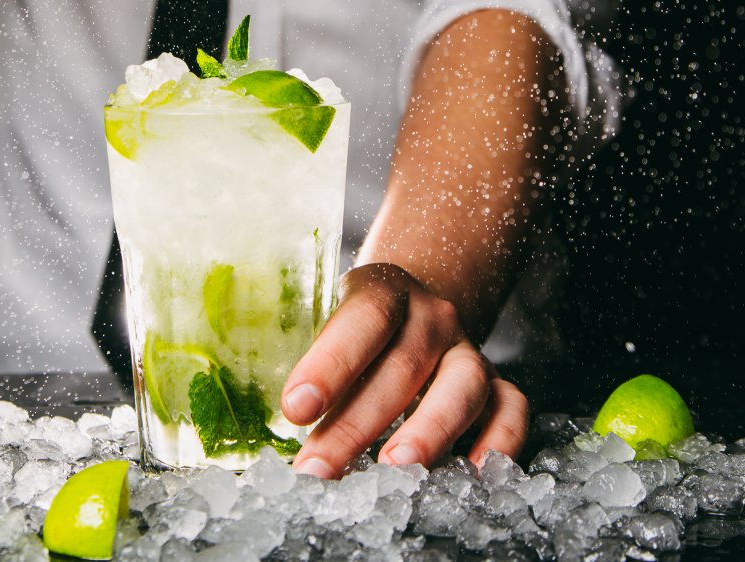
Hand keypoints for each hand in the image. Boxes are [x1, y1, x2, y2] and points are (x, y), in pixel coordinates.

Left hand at [279, 263, 528, 477]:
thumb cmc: (356, 328)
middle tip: (318, 469)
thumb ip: (312, 362)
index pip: (362, 320)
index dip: (330, 363)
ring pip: (461, 386)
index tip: (296, 408)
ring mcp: (468, 349)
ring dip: (428, 431)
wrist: (416, 303)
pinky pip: (510, 409)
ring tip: (394, 469)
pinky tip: (472, 475)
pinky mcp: (496, 382)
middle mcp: (433, 316)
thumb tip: (275, 427)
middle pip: (401, 366)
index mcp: (383, 290)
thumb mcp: (328, 317)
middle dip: (356, 425)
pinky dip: (499, 442)